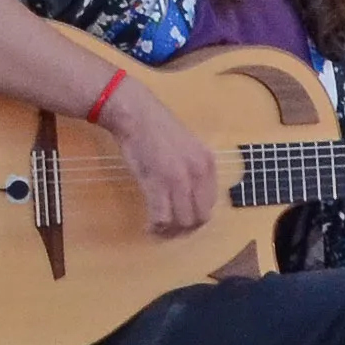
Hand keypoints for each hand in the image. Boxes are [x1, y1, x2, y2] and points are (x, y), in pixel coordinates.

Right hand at [107, 84, 219, 237]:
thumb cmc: (155, 127)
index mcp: (208, 164)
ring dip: (170, 231)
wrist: (135, 114)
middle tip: (168, 230)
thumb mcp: (186, 146)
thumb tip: (189, 194)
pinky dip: (156, 227)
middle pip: (199, 217)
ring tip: (157, 229)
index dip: (195, 217)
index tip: (180, 219)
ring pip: (182, 221)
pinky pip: (162, 217)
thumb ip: (192, 169)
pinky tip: (149, 226)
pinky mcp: (158, 183)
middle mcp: (198, 173)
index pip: (210, 203)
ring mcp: (179, 179)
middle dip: (184, 229)